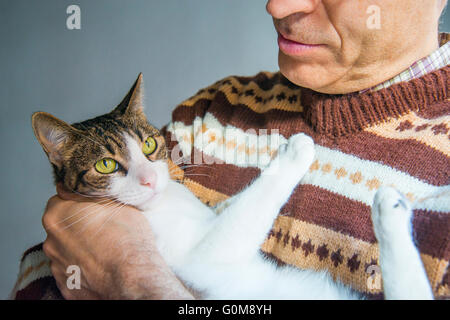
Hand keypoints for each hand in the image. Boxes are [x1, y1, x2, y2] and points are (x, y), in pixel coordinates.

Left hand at [42, 183, 193, 299]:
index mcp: (58, 214)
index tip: (95, 204)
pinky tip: (103, 265)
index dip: (81, 200)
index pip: (62, 198)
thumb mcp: (116, 201)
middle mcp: (51, 240)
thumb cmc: (126, 238)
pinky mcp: (66, 285)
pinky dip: (85, 267)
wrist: (132, 276)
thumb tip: (94, 188)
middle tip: (103, 226)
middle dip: (79, 224)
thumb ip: (96, 194)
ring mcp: (57, 265)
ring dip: (81, 247)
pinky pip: (74, 270)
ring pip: (67, 249)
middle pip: (63, 225)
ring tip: (106, 248)